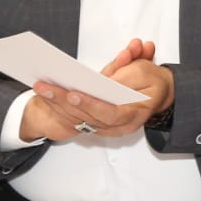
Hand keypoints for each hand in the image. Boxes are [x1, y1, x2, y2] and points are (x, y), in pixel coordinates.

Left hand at [24, 38, 174, 139]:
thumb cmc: (153, 83)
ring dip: (55, 103)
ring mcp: (104, 127)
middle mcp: (117, 126)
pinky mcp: (95, 121)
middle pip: (86, 117)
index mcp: (133, 115)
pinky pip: (73, 117)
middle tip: (45, 87)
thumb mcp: (147, 73)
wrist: (160, 94)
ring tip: (40, 87)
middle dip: (63, 101)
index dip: (91, 104)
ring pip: (76, 119)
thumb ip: (128, 74)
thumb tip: (108, 79)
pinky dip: (58, 106)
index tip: (74, 94)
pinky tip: (46, 94)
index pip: (110, 113)